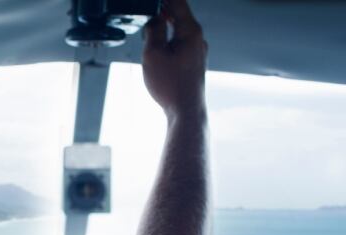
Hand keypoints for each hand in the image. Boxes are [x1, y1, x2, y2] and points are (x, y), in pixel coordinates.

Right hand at [142, 0, 207, 119]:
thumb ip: (153, 30)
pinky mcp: (194, 62)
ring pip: (180, 29)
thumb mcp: (153, 53)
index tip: (154, 1)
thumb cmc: (170, 85)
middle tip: (149, 11)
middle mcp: (198, 38)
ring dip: (165, 25)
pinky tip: (160, 47)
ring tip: (150, 28)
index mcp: (190, 30)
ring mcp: (197, 50)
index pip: (178, 1)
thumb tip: (154, 19)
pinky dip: (169, 39)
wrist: (184, 110)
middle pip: (180, 14)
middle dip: (164, 9)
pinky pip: (181, 43)